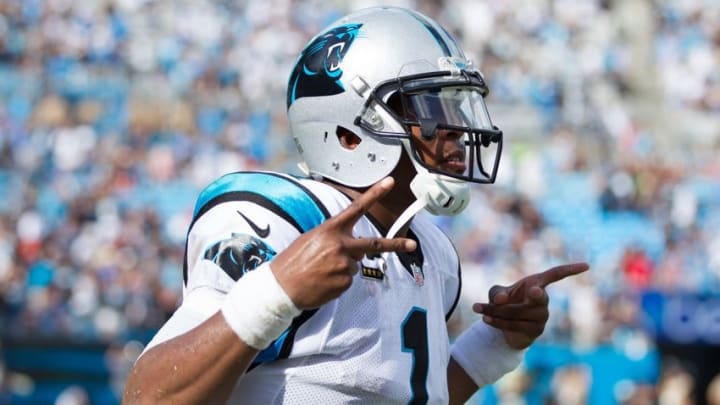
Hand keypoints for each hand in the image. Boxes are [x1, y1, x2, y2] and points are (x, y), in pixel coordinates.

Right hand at [271, 177, 416, 309]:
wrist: (281, 288)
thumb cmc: (291, 262)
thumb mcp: (310, 240)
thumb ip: (333, 238)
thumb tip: (355, 248)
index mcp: (330, 230)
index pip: (357, 208)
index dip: (375, 194)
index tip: (390, 182)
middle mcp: (341, 246)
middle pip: (374, 244)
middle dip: (396, 245)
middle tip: (412, 245)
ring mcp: (344, 266)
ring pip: (354, 265)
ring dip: (342, 268)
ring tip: (321, 272)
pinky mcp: (344, 283)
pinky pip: (347, 280)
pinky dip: (337, 281)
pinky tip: (322, 282)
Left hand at [475, 262, 588, 349]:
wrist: (502, 326)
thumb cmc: (503, 301)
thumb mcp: (496, 293)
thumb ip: (497, 292)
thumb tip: (501, 300)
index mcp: (537, 284)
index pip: (556, 275)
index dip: (570, 270)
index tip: (586, 266)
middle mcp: (544, 301)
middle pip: (533, 297)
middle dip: (513, 298)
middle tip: (505, 297)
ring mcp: (542, 317)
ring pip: (517, 313)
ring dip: (494, 312)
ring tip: (478, 309)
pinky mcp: (534, 332)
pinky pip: (514, 325)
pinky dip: (496, 322)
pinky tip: (485, 319)